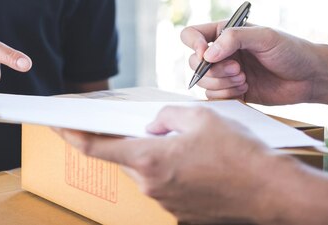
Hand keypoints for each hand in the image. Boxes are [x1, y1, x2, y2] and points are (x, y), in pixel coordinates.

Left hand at [57, 106, 285, 223]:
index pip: (97, 147)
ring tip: (179, 142)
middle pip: (124, 158)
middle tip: (136, 125)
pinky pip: (164, 185)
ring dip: (151, 155)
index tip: (55, 125)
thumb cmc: (239, 152)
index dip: (71, 135)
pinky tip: (192, 161)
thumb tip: (153, 125)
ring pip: (145, 172)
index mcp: (149, 159)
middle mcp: (151, 185)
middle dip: (126, 140)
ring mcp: (166, 202)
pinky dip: (168, 171)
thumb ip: (164, 116)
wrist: (273, 191)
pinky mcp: (181, 212)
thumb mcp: (199, 117)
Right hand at [181, 23, 317, 104]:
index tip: (206, 54)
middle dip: (214, 70)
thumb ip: (234, 39)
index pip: (191, 35)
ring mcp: (225, 72)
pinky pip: (213, 96)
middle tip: (239, 70)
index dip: (193, 45)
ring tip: (244, 80)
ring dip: (221, 83)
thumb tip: (206, 55)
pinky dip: (226, 94)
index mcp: (224, 33)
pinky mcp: (231, 91)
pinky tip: (246, 89)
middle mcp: (221, 52)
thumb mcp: (265, 37)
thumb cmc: (291, 50)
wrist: (310, 77)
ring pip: (202, 81)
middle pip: (193, 62)